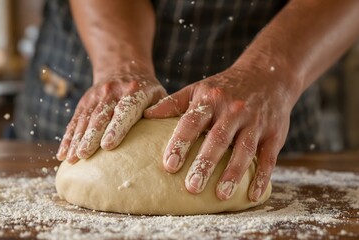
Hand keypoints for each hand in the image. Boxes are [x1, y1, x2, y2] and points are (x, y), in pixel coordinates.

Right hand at [57, 70, 166, 162]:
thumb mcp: (159, 94)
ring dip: (76, 140)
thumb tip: (171, 140)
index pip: (125, 110)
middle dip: (90, 137)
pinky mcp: (84, 102)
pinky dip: (68, 138)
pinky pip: (75, 121)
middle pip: (100, 116)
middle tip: (83, 156)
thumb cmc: (147, 90)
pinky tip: (62, 154)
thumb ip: (163, 113)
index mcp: (134, 91)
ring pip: (84, 119)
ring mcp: (96, 96)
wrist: (123, 66)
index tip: (108, 145)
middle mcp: (112, 92)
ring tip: (71, 159)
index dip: (116, 127)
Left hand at [144, 65, 296, 201]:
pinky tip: (252, 195)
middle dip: (205, 163)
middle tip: (192, 187)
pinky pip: (268, 157)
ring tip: (220, 195)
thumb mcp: (199, 89)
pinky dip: (262, 176)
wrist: (268, 75)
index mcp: (210, 100)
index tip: (169, 165)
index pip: (192, 122)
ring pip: (244, 149)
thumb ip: (173, 103)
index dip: (180, 143)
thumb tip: (146, 115)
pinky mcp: (274, 133)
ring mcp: (255, 122)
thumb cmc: (225, 88)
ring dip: (233, 173)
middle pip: (218, 139)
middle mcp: (233, 110)